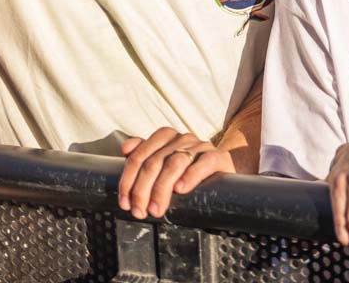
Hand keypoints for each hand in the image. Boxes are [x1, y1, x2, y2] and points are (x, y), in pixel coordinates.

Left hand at [118, 126, 235, 218]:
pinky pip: (203, 163)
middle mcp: (181, 138)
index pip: (139, 155)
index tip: (125, 203)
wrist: (223, 167)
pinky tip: (180, 189)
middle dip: (142, 190)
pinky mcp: (216, 156)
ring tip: (156, 210)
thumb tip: (125, 149)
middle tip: (140, 212)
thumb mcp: (165, 160)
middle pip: (154, 162)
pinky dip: (190, 176)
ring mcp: (199, 146)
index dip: (128, 180)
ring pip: (175, 163)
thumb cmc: (188, 167)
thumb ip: (144, 154)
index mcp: (165, 137)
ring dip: (161, 189)